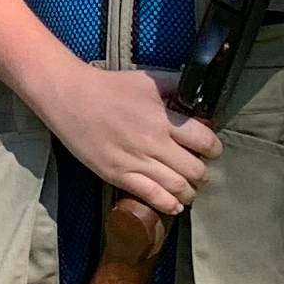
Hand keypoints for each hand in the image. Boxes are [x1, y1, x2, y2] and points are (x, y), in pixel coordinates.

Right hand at [38, 58, 220, 219]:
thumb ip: (176, 86)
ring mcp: (135, 161)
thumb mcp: (148, 79)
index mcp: (163, 117)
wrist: (69, 96)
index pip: (204, 141)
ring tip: (188, 188)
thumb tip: (199, 92)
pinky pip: (151, 197)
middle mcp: (153, 142)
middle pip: (195, 169)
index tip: (210, 149)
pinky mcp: (117, 174)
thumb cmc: (109, 86)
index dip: (213, 148)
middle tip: (198, 170)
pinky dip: (169, 204)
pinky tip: (174, 204)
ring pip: (177, 187)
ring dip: (189, 191)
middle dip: (202, 172)